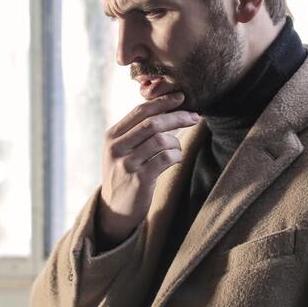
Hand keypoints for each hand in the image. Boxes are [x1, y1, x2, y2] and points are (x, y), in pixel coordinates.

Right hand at [97, 92, 198, 246]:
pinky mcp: (139, 180)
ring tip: (177, 148)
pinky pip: (166, 159)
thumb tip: (167, 109)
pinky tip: (175, 159)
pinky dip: (176, 156)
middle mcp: (116, 147)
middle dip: (177, 117)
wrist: (114, 209)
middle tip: (195, 117)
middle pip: (152, 123)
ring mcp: (126, 164)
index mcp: (112, 136)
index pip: (140, 111)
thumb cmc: (124, 174)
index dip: (162, 102)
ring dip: (176, 142)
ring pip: (161, 140)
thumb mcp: (121, 151)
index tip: (181, 97)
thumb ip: (136, 132)